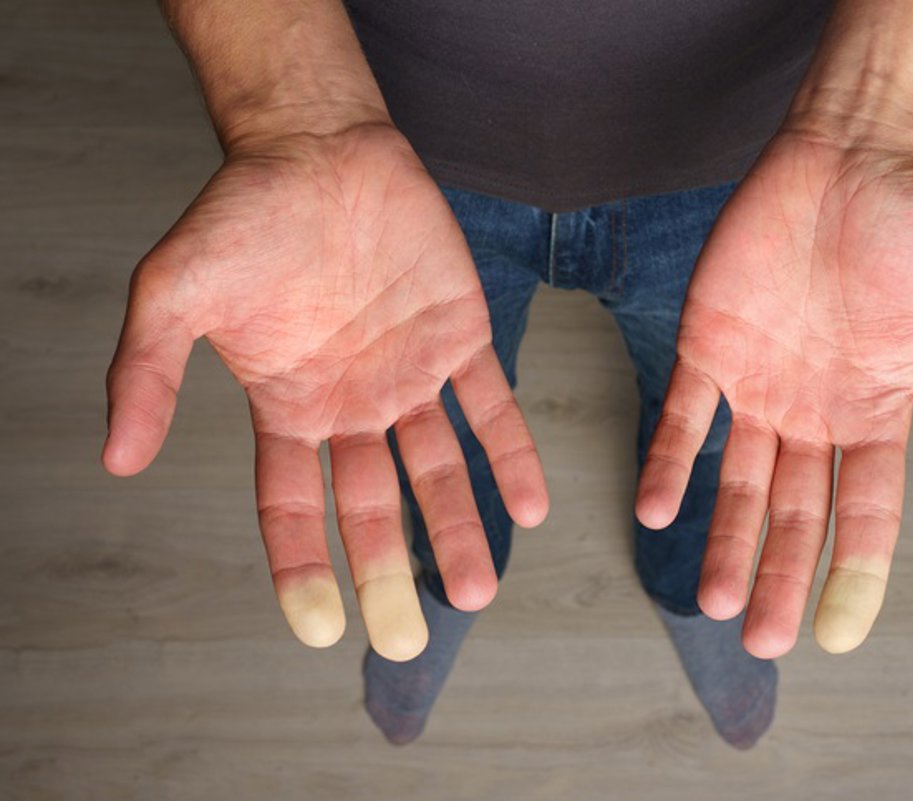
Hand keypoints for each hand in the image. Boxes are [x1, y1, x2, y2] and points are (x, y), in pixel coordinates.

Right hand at [102, 123, 548, 659]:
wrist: (318, 149)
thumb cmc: (242, 215)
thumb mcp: (175, 292)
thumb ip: (149, 373)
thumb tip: (114, 459)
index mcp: (286, 408)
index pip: (292, 508)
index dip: (303, 569)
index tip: (319, 630)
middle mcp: (351, 406)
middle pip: (372, 507)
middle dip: (389, 571)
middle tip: (409, 639)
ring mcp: (409, 376)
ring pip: (437, 469)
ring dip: (457, 529)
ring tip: (477, 591)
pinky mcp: (460, 339)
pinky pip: (492, 407)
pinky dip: (510, 456)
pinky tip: (529, 506)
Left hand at [635, 134, 912, 657]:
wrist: (852, 154)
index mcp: (878, 413)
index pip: (870, 513)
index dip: (856, 574)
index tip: (835, 636)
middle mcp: (815, 412)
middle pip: (798, 512)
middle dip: (780, 575)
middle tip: (761, 640)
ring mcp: (760, 384)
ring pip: (737, 480)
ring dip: (724, 538)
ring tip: (710, 601)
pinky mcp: (710, 347)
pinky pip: (683, 417)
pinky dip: (668, 462)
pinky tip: (653, 510)